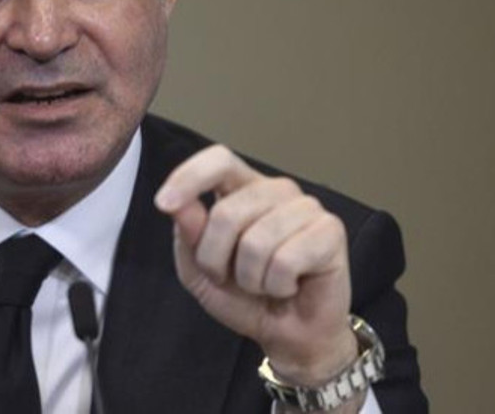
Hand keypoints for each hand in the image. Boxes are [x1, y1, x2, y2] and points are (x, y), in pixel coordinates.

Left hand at [154, 144, 356, 385]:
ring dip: (250, 278)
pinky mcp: (331, 231)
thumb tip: (178, 205)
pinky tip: (289, 285)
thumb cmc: (245, 298)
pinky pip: (285, 260)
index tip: (164, 204)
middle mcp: (276, 190)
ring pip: (256, 241)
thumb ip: (188, 236)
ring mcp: (307, 207)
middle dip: (216, 259)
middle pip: (228, 212)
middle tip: (232, 276)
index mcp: (243, 189)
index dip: (189, 176)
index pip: (219, 160)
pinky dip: (277, 285)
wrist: (286, 334)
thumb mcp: (199, 271)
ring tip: (263, 283)